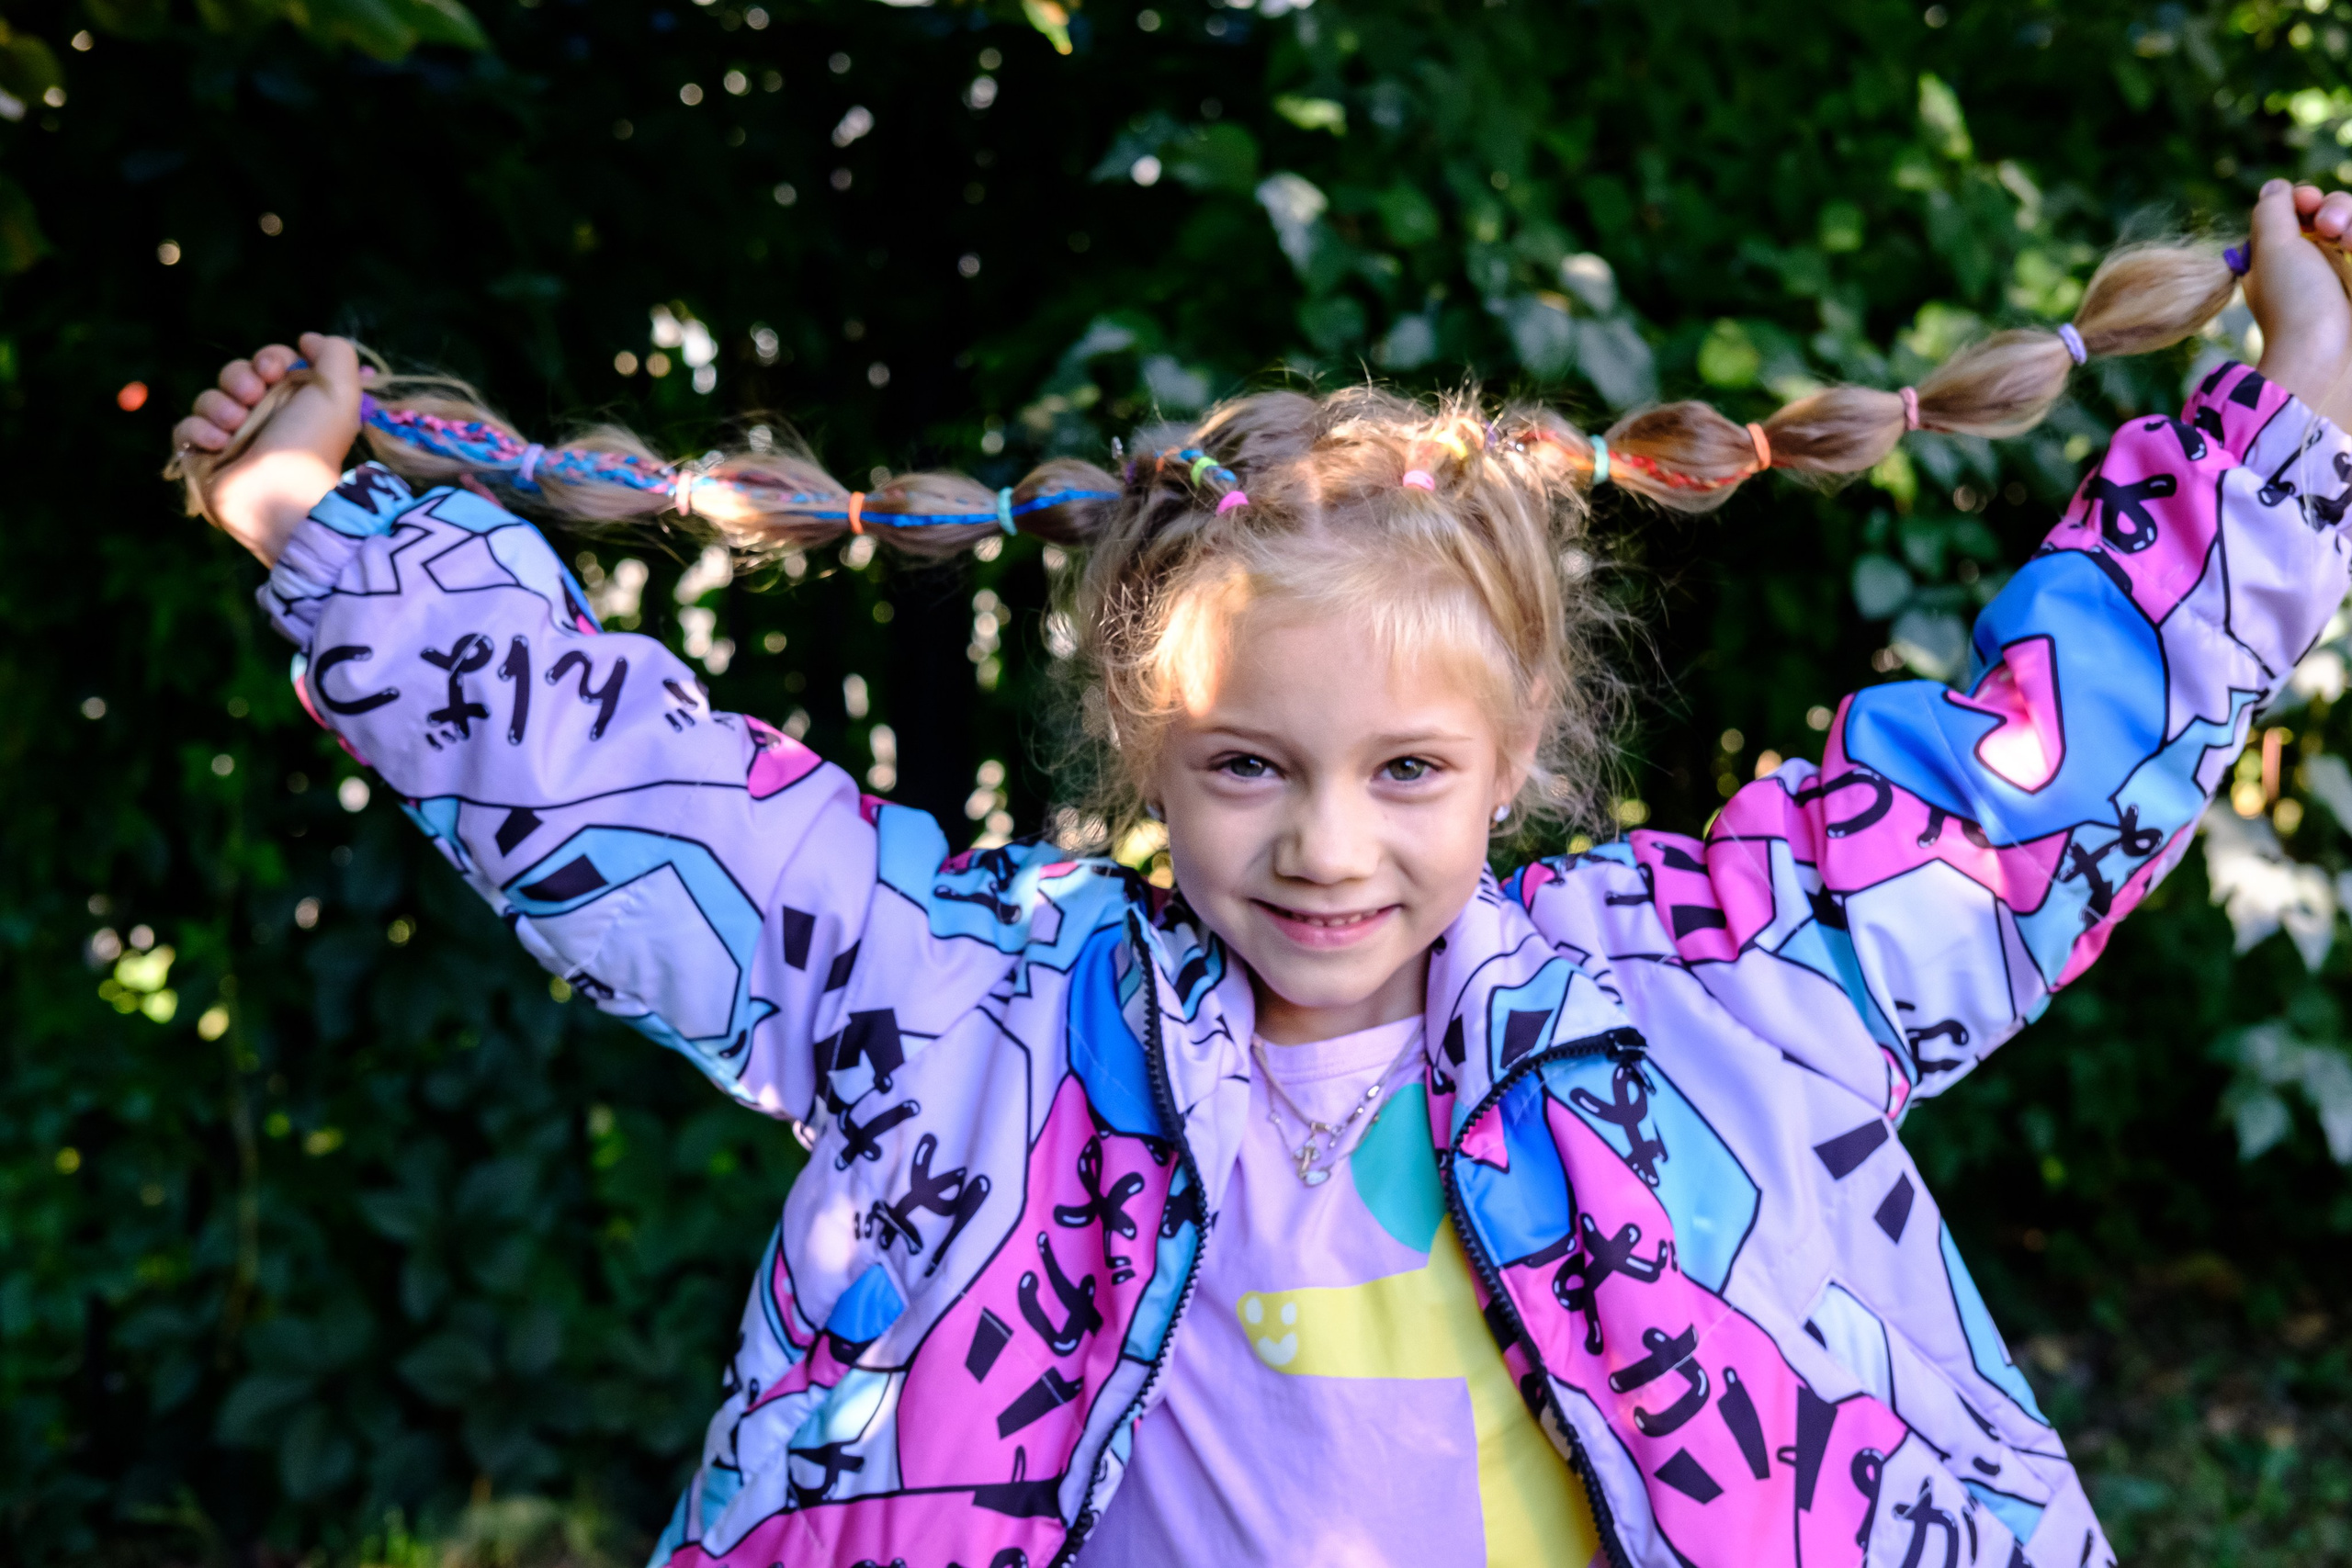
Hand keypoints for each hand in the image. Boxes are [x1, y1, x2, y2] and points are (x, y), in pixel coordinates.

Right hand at [170, 333, 368, 566]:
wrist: (282, 495)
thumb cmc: (311, 443)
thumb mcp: (340, 392)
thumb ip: (335, 353)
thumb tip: (306, 339)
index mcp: (295, 402)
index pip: (269, 362)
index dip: (269, 358)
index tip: (274, 370)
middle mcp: (264, 418)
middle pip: (234, 375)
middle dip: (240, 380)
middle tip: (253, 398)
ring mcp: (232, 438)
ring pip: (208, 399)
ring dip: (220, 407)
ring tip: (236, 427)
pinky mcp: (204, 458)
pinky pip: (185, 428)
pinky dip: (199, 431)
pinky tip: (219, 445)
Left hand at [2249, 180, 2351, 427]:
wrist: (2324, 357)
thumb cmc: (2293, 303)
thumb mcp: (2270, 250)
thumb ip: (2271, 212)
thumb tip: (2276, 188)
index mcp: (2284, 255)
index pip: (2305, 208)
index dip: (2307, 199)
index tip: (2306, 205)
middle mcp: (2316, 262)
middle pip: (2339, 212)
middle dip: (2337, 208)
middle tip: (2329, 227)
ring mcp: (2344, 274)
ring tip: (2348, 242)